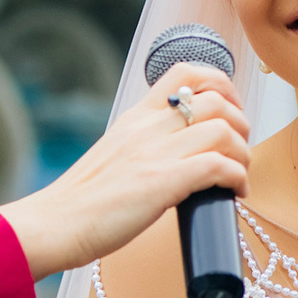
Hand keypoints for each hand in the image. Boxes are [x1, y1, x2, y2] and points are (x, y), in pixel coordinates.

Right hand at [0, 64, 250, 278]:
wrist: (54, 225)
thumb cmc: (82, 203)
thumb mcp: (114, 155)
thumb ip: (143, 146)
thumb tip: (175, 158)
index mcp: (136, 117)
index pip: (185, 72)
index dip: (220, 84)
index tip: (229, 111)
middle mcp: (148, 127)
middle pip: (217, 100)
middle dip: (241, 123)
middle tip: (239, 149)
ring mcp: (156, 153)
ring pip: (224, 130)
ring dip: (243, 152)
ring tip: (238, 174)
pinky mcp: (162, 183)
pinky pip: (219, 166)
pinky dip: (238, 178)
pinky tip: (235, 193)